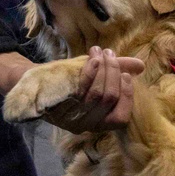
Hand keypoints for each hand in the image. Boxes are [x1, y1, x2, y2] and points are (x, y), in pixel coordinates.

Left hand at [0, 47, 143, 130]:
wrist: (34, 81)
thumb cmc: (68, 80)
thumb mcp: (95, 75)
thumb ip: (117, 71)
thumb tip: (140, 66)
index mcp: (98, 122)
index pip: (121, 118)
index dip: (127, 96)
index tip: (126, 74)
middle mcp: (85, 124)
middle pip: (109, 99)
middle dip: (114, 73)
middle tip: (111, 54)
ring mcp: (70, 116)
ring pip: (97, 93)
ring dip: (103, 68)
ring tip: (101, 51)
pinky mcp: (58, 106)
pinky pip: (80, 88)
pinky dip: (90, 69)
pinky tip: (92, 56)